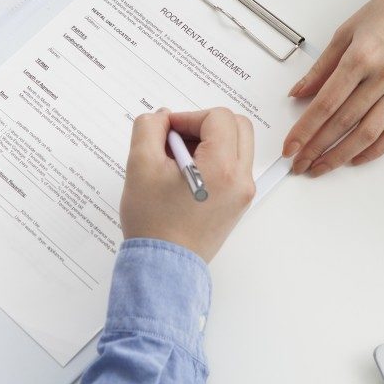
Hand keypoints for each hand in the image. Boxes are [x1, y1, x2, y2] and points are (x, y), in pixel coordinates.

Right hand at [121, 108, 254, 261]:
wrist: (163, 266)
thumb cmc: (153, 221)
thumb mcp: (140, 165)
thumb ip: (149, 128)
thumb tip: (163, 117)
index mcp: (223, 167)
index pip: (218, 117)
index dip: (188, 117)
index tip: (166, 131)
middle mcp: (241, 179)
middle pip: (237, 126)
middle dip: (204, 125)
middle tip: (176, 140)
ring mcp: (243, 193)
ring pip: (237, 146)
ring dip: (209, 141)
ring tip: (176, 160)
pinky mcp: (237, 204)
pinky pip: (232, 167)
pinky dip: (212, 160)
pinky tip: (184, 175)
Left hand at [283, 0, 383, 176]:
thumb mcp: (346, 31)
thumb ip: (321, 67)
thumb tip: (298, 93)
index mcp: (361, 57)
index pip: (326, 103)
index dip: (304, 129)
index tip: (289, 146)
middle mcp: (383, 77)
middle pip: (343, 122)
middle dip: (317, 148)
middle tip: (299, 164)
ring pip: (368, 134)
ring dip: (342, 155)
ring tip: (321, 167)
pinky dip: (374, 150)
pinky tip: (355, 158)